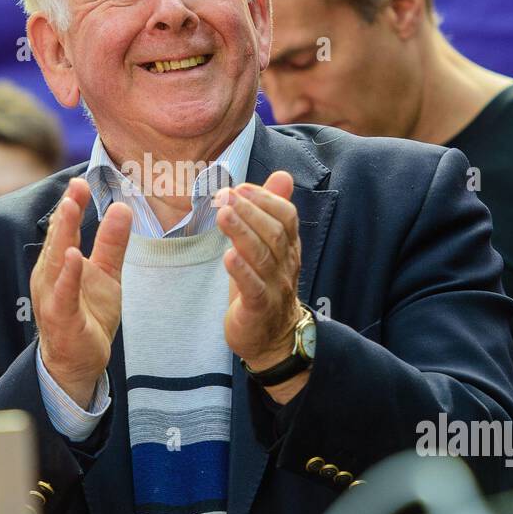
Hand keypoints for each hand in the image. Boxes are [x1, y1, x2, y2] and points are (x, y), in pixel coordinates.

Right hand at [31, 177, 131, 407]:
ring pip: (56, 262)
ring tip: (70, 209)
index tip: (81, 180)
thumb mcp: (107, 274)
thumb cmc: (87, 313)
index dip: (72, 204)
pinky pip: (63, 295)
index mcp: (59, 262)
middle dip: (66, 212)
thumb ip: (112, 243)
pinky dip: (67, 276)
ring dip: (62, 235)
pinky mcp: (61, 319)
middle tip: (76, 186)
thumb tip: (123, 206)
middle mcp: (50, 276)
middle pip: (58, 239)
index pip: (65, 228)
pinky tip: (74, 257)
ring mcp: (53, 297)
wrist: (79, 361)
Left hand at [216, 171, 307, 400]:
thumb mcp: (269, 246)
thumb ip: (274, 210)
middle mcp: (286, 264)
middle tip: (225, 195)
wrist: (273, 339)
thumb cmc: (265, 284)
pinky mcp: (259, 309)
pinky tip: (228, 256)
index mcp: (288, 247)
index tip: (241, 186)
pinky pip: (254, 288)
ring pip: (262, 257)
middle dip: (250, 211)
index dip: (265, 199)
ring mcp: (275, 287)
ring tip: (223, 214)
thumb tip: (282, 175)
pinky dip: (242, 271)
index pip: (287, 216)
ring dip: (242, 233)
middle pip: (274, 233)